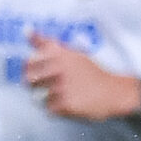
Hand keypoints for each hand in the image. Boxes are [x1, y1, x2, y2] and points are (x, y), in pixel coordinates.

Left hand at [24, 32, 140, 120]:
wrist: (113, 92)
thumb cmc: (90, 72)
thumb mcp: (70, 52)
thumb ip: (46, 43)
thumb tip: (26, 30)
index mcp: (59, 54)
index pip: (29, 61)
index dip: (30, 69)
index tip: (39, 72)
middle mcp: (59, 69)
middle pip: (30, 80)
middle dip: (36, 85)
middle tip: (51, 86)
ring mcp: (62, 87)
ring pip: (37, 97)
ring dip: (47, 98)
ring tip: (62, 95)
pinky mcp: (66, 105)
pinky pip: (49, 109)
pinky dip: (57, 109)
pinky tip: (70, 103)